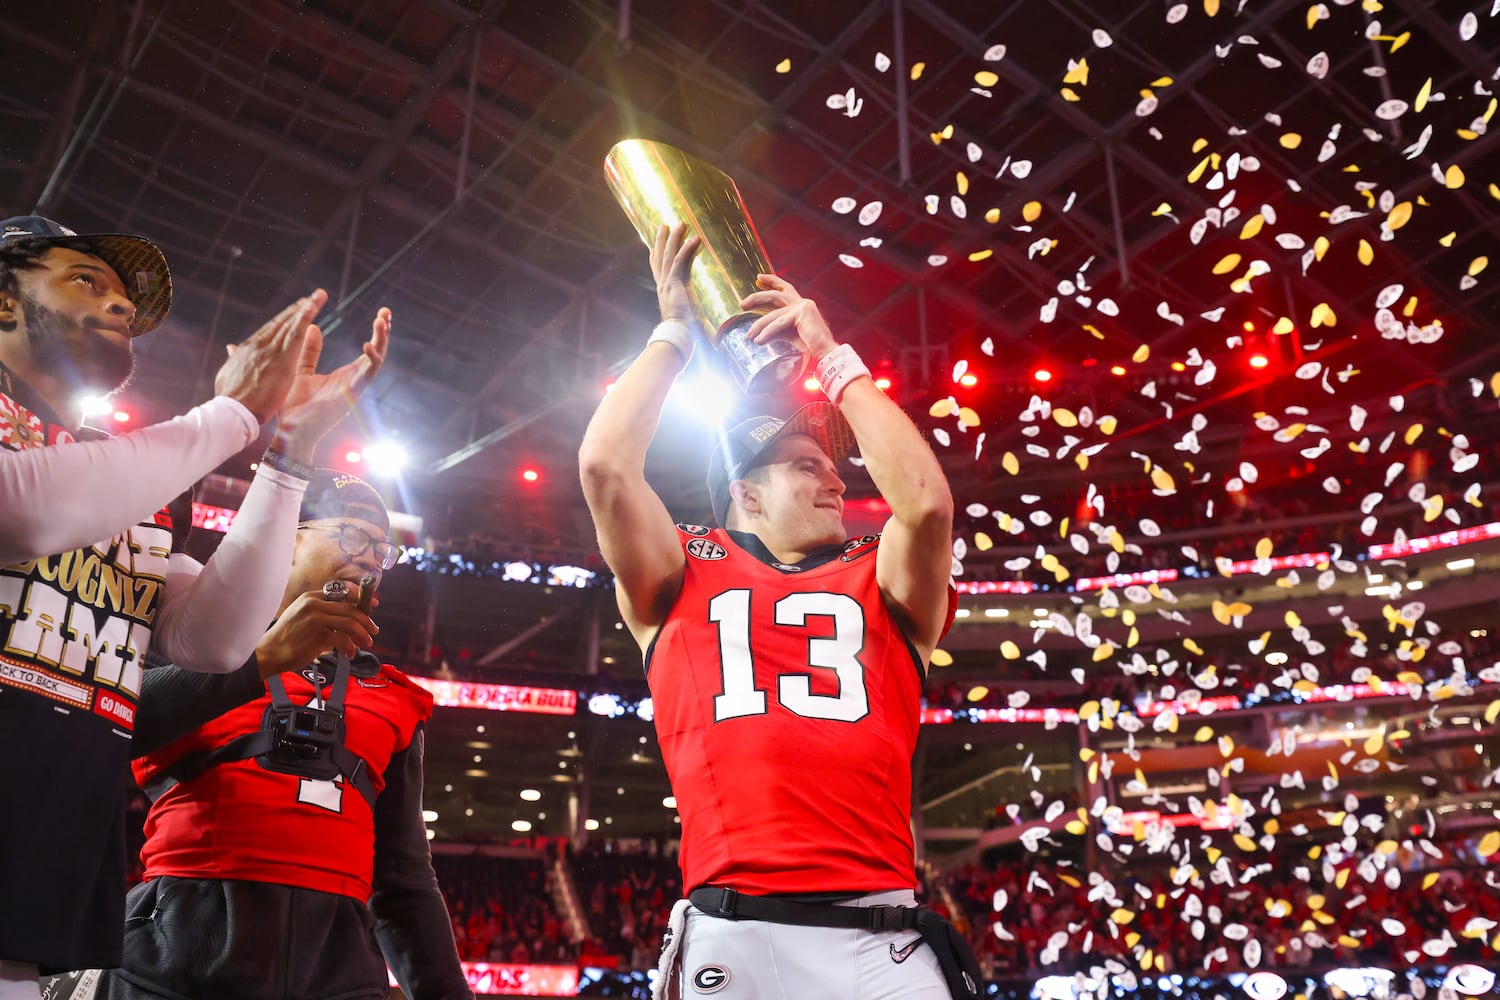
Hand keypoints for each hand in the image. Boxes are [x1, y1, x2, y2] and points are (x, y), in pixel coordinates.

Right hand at [214, 290, 326, 422]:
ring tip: (317, 297)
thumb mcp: (229, 375)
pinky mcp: (282, 358)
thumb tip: (231, 348)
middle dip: (295, 310)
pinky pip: (296, 332)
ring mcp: (271, 350)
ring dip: (304, 309)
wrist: (232, 412)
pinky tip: (313, 307)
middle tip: (309, 299)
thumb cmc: (230, 400)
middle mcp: (259, 345)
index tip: (292, 312)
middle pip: (281, 323)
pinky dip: (305, 317)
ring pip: (290, 323)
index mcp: (248, 350)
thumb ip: (234, 359)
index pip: (269, 331)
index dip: (282, 320)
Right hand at [253, 588, 379, 679]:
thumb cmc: (287, 636)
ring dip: (362, 634)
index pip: (342, 592)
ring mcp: (316, 619)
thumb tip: (348, 617)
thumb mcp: (301, 614)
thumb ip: (321, 611)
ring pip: (350, 623)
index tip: (373, 605)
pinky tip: (350, 654)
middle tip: (374, 630)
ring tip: (367, 643)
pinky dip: (350, 647)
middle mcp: (314, 604)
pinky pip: (343, 640)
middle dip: (366, 620)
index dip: (360, 599)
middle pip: (350, 608)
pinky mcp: (318, 635)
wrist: (270, 652)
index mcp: (311, 596)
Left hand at [272, 307, 390, 462]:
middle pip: (377, 353)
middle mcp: (355, 381)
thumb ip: (310, 351)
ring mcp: (355, 388)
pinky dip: (371, 360)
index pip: (368, 351)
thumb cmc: (295, 408)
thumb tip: (312, 328)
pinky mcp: (351, 395)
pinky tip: (368, 344)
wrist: (290, 433)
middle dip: (384, 332)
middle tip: (387, 312)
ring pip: (377, 361)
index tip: (380, 314)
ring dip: (381, 341)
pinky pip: (367, 376)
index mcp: (346, 376)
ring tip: (382, 321)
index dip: (376, 333)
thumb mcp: (301, 371)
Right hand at [649, 223, 701, 326]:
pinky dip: (687, 249)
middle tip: (665, 225)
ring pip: (670, 255)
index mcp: (664, 291)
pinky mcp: (675, 283)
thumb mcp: (683, 313)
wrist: (678, 334)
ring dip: (675, 238)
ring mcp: (667, 283)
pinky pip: (681, 261)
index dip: (655, 256)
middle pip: (660, 257)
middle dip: (662, 240)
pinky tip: (694, 239)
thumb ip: (685, 308)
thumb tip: (693, 313)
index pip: (657, 269)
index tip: (653, 245)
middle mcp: (663, 285)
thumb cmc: (683, 329)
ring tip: (680, 224)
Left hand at [740, 274, 839, 360]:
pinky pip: (778, 323)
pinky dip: (767, 332)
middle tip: (742, 304)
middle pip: (775, 294)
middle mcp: (803, 303)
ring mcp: (803, 306)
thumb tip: (757, 335)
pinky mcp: (802, 313)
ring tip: (749, 336)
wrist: (825, 353)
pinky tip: (759, 340)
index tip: (759, 278)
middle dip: (757, 297)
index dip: (772, 281)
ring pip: (773, 313)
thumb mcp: (788, 334)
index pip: (785, 288)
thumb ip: (775, 329)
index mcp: (801, 306)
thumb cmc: (809, 346)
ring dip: (759, 325)